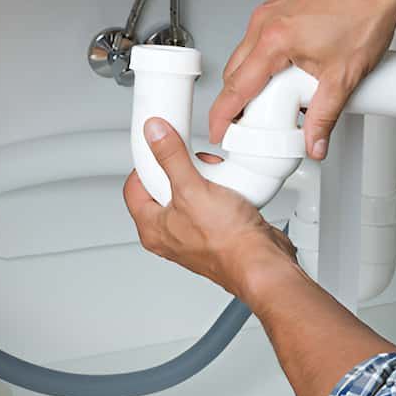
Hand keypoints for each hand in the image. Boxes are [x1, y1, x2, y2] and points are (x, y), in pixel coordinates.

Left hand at [123, 117, 297, 300]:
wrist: (261, 261)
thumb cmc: (227, 242)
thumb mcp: (192, 189)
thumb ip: (171, 157)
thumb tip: (154, 134)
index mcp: (152, 228)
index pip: (134, 187)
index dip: (145, 164)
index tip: (160, 148)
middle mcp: (171, 234)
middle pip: (165, 187)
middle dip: (182, 168)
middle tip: (193, 163)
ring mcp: (195, 233)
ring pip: (192, 192)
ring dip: (205, 178)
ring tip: (215, 177)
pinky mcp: (218, 230)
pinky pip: (213, 201)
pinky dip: (221, 190)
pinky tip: (230, 189)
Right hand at [209, 0, 395, 159]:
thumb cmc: (365, 13)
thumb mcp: (344, 77)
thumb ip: (325, 117)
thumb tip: (314, 143)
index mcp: (274, 39)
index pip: (236, 87)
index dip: (223, 115)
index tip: (219, 132)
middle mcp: (265, 21)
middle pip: (234, 72)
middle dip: (236, 102)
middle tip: (250, 126)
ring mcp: (271, 12)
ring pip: (245, 56)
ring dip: (251, 81)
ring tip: (274, 102)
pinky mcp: (280, 8)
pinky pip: (259, 41)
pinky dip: (263, 62)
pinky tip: (285, 74)